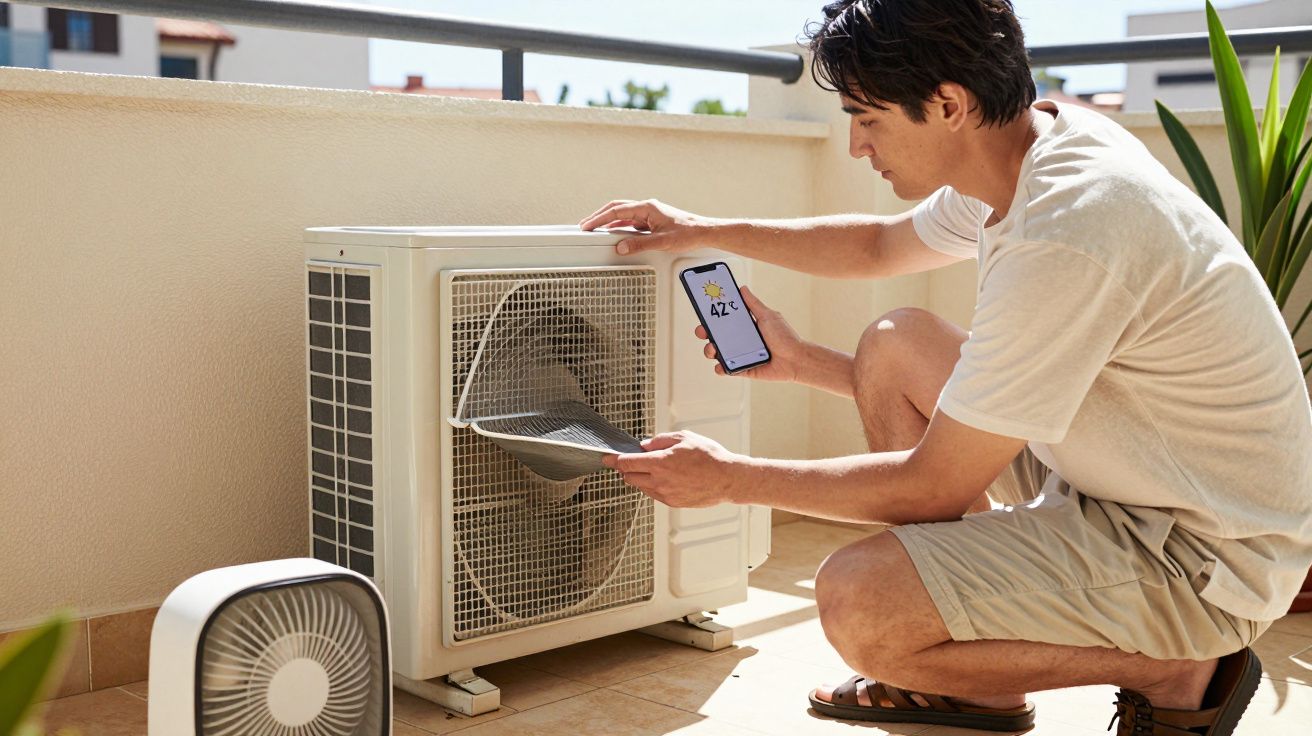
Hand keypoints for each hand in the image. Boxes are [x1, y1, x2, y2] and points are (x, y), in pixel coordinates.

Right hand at [578, 199, 719, 254]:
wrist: (703, 231)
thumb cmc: (688, 233)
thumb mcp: (663, 242)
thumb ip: (640, 244)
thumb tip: (621, 247)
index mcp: (647, 207)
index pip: (616, 211)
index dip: (599, 218)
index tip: (587, 225)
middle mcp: (647, 207)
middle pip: (616, 208)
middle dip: (599, 216)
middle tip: (585, 224)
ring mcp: (649, 213)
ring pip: (623, 214)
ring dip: (608, 220)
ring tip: (596, 228)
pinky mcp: (652, 220)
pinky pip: (631, 221)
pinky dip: (619, 226)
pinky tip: (614, 233)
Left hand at [602, 431, 748, 507]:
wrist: (727, 479)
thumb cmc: (710, 457)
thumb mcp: (684, 438)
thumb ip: (661, 440)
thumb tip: (645, 445)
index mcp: (660, 463)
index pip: (627, 462)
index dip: (614, 460)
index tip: (607, 459)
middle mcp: (659, 481)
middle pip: (629, 477)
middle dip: (626, 469)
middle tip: (631, 461)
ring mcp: (665, 494)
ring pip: (641, 487)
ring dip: (640, 478)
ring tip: (655, 468)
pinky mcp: (673, 503)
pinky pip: (654, 494)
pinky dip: (653, 486)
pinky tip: (665, 478)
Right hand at [698, 285, 807, 382]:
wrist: (796, 359)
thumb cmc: (785, 337)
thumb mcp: (767, 316)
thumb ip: (753, 304)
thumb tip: (742, 288)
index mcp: (744, 327)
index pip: (723, 320)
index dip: (711, 316)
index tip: (704, 310)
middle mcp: (739, 341)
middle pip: (715, 336)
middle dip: (704, 332)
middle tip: (703, 330)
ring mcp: (739, 355)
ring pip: (717, 353)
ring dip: (710, 350)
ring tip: (713, 348)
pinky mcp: (742, 369)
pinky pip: (726, 369)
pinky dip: (720, 368)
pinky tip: (721, 364)